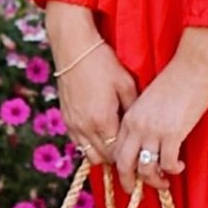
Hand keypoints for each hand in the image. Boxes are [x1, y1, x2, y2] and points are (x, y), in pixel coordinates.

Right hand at [46, 16, 138, 166]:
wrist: (74, 48)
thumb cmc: (102, 62)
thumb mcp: (126, 84)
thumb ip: (133, 108)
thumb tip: (141, 125)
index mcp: (102, 120)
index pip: (118, 153)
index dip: (129, 155)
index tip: (139, 153)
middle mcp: (85, 127)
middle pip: (102, 158)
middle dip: (117, 158)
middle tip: (130, 152)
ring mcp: (73, 124)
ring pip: (88, 154)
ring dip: (101, 153)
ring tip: (114, 144)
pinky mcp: (65, 118)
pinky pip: (77, 143)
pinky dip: (89, 144)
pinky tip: (99, 133)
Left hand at [112, 28, 207, 186]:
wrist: (192, 64)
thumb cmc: (176, 78)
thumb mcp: (150, 99)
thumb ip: (144, 117)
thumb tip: (148, 138)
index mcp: (130, 116)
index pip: (117, 149)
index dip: (121, 166)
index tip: (129, 174)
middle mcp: (137, 125)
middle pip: (124, 164)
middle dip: (129, 182)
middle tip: (136, 191)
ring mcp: (154, 130)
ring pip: (146, 168)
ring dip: (155, 180)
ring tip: (164, 181)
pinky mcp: (173, 133)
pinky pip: (167, 162)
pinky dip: (173, 169)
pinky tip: (179, 166)